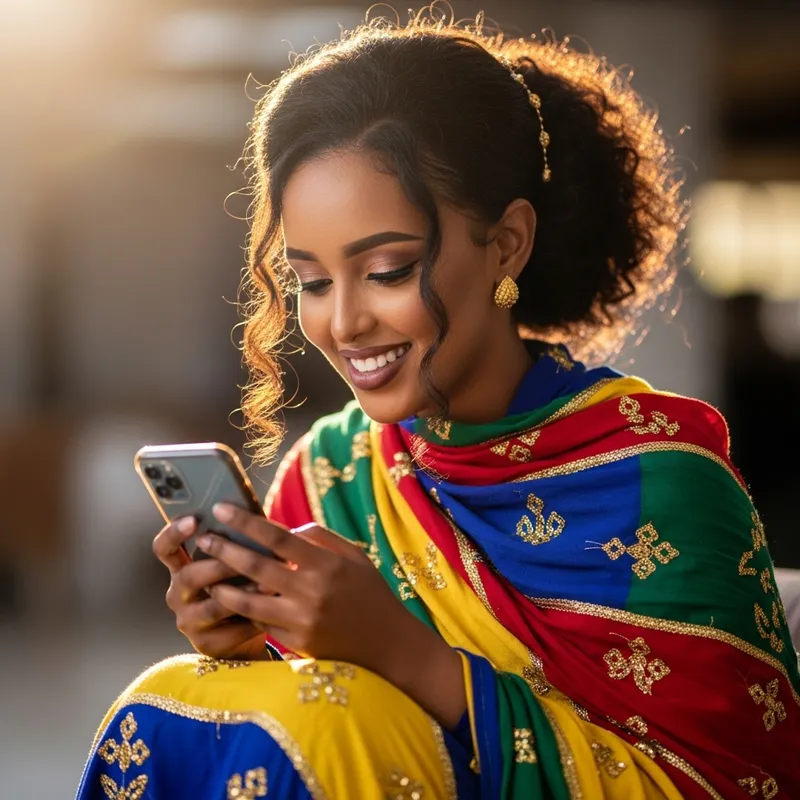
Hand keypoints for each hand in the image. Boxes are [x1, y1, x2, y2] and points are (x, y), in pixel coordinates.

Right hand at [152, 517, 268, 659]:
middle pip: (189, 576)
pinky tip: (271, 608)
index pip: (164, 548)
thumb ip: (236, 544)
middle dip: (220, 565)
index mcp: (181, 569)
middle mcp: (178, 594)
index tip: (194, 519)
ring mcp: (189, 621)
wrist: (244, 635)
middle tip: (246, 557)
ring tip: (269, 583)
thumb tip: (254, 515)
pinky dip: (253, 617)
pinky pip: (230, 629)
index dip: (174, 532)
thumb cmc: (241, 588)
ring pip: (213, 605)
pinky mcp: (206, 643)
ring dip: (243, 592)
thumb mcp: (233, 565)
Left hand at [195, 504, 412, 673]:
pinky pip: (262, 623)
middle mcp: (312, 591)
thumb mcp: (354, 557)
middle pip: (256, 567)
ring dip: (224, 586)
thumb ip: (320, 538)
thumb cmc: (370, 594)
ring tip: (206, 574)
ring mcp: (303, 620)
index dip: (245, 522)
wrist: (388, 645)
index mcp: (327, 563)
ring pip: (250, 602)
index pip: (277, 536)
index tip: (221, 508)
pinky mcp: (297, 643)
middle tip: (203, 538)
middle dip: (224, 550)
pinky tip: (230, 599)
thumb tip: (287, 529)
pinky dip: (244, 610)